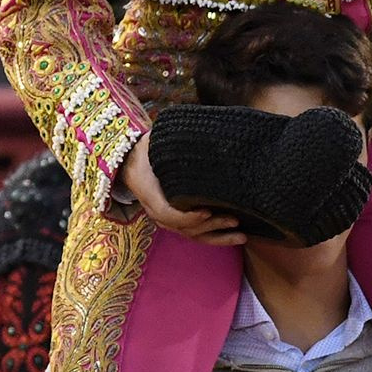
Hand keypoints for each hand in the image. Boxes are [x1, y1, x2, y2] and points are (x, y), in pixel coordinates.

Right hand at [118, 142, 243, 245]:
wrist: (130, 161)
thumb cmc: (146, 151)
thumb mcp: (153, 143)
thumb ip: (169, 142)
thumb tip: (193, 133)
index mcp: (148, 192)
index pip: (167, 213)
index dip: (188, 216)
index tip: (207, 211)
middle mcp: (156, 211)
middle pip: (184, 228)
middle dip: (211, 226)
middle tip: (233, 219)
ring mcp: (166, 219)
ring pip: (192, 235)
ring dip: (217, 236)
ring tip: (240, 235)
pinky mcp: (176, 221)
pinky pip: (195, 235)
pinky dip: (215, 238)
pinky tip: (234, 237)